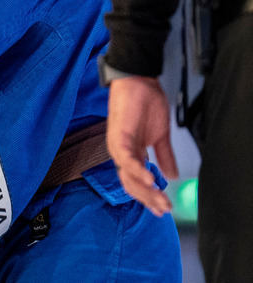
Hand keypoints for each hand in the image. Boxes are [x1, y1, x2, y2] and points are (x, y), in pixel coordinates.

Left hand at [107, 76, 178, 216]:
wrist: (140, 81)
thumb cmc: (147, 104)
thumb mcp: (160, 135)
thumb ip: (164, 155)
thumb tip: (172, 175)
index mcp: (131, 154)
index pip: (137, 182)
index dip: (149, 197)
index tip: (164, 209)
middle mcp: (122, 153)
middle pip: (131, 184)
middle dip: (149, 198)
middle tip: (165, 208)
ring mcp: (118, 145)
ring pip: (127, 175)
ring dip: (145, 189)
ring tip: (160, 198)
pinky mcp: (118, 135)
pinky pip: (125, 158)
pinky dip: (137, 170)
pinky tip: (151, 178)